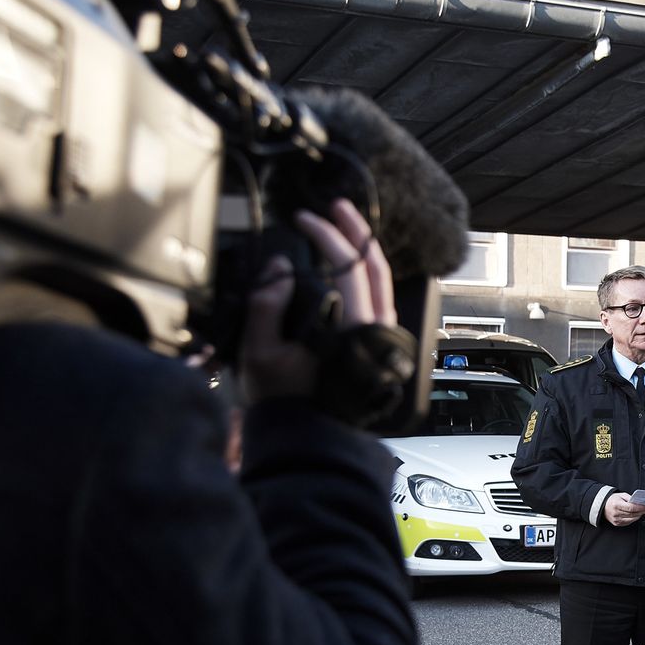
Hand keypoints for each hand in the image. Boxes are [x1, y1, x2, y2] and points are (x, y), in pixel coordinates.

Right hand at [242, 199, 393, 401]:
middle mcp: (378, 332)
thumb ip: (267, 304)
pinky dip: (365, 276)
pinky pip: (378, 300)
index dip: (326, 236)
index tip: (303, 220)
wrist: (309, 437)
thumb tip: (281, 268)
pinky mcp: (379, 345)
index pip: (348, 268)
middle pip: (375, 268)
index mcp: (354, 331)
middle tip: (336, 207)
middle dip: (355, 232)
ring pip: (383, 284)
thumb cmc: (286, 401)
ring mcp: (383, 339)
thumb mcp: (260, 352)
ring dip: (363, 252)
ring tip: (343, 227)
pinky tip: (347, 265)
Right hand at [603, 492, 644, 526]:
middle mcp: (616, 513)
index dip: (640, 508)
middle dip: (641, 512)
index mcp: (616, 505)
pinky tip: (636, 515)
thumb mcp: (621, 495)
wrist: (603, 506)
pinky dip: (633, 519)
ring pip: (631, 519)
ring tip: (642, 512)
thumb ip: (630, 498)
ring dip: (638, 516)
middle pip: (632, 514)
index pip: (631, 508)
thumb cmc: (613, 500)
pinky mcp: (617, 524)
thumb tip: (639, 502)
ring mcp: (616, 520)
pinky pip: (628, 522)